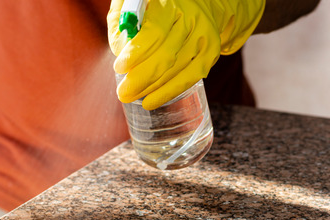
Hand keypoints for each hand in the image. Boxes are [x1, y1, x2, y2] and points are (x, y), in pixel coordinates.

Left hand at [108, 0, 264, 109]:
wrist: (199, 2)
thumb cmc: (157, 5)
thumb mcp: (133, 4)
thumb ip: (121, 22)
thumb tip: (120, 49)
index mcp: (169, 3)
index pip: (153, 32)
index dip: (136, 53)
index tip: (119, 67)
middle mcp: (190, 17)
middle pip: (166, 55)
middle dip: (141, 78)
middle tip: (123, 92)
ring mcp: (203, 35)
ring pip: (177, 69)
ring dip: (152, 88)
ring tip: (133, 96)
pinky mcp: (211, 50)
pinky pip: (191, 77)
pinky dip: (170, 91)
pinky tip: (152, 100)